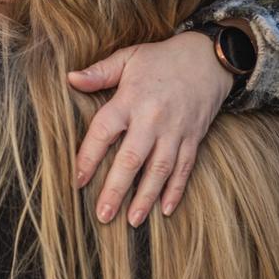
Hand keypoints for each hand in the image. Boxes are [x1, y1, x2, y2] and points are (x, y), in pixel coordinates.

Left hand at [67, 31, 233, 226]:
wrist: (209, 58)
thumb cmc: (161, 59)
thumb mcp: (128, 58)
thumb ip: (99, 72)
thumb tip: (69, 79)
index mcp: (130, 99)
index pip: (104, 131)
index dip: (88, 157)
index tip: (76, 181)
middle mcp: (152, 119)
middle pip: (132, 159)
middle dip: (116, 189)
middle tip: (103, 215)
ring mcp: (176, 131)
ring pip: (159, 169)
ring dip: (146, 197)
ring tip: (133, 220)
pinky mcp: (194, 138)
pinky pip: (185, 168)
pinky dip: (176, 190)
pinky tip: (166, 210)